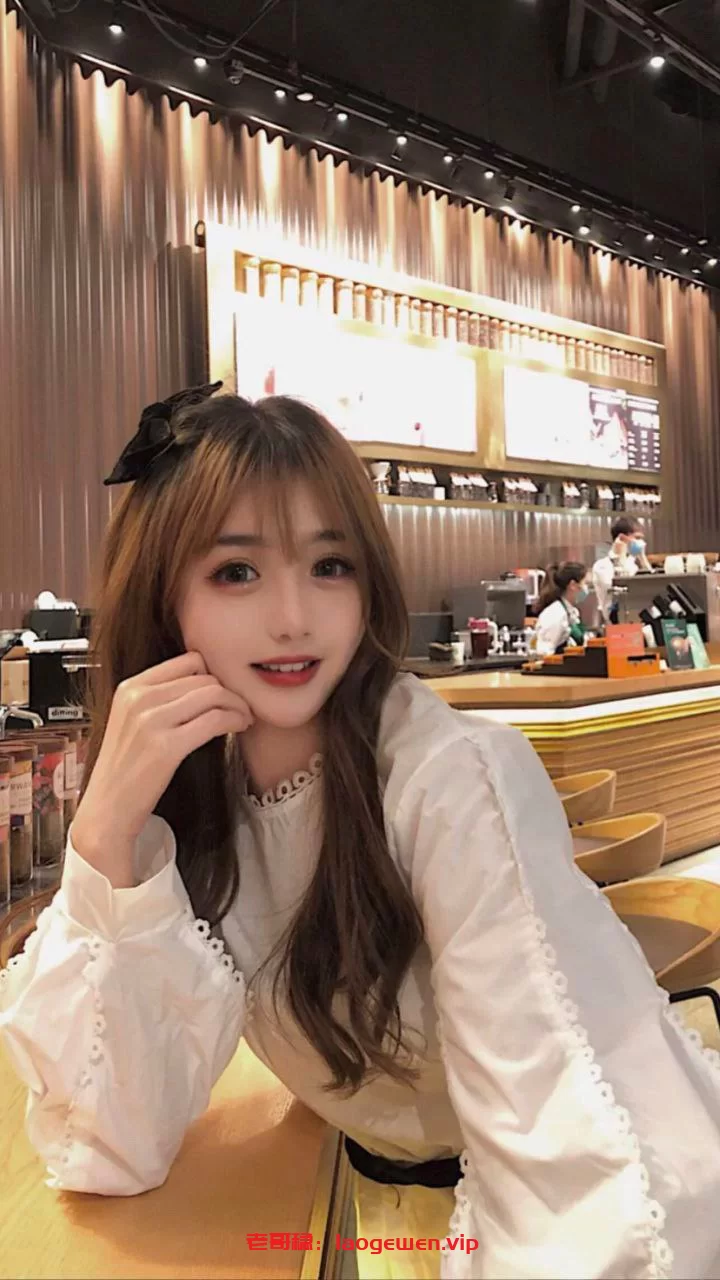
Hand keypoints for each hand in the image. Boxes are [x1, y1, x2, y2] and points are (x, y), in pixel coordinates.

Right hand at [71, 652, 253, 886]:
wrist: (107, 810)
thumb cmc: (125, 771)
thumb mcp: (132, 721)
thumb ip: (159, 699)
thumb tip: (203, 684)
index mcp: (130, 688)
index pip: (188, 661)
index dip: (214, 674)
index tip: (225, 689)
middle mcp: (139, 699)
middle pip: (204, 677)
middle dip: (230, 690)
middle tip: (242, 706)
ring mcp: (151, 722)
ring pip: (213, 694)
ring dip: (237, 705)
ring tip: (243, 718)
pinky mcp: (166, 747)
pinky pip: (214, 720)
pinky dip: (234, 720)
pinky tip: (238, 727)